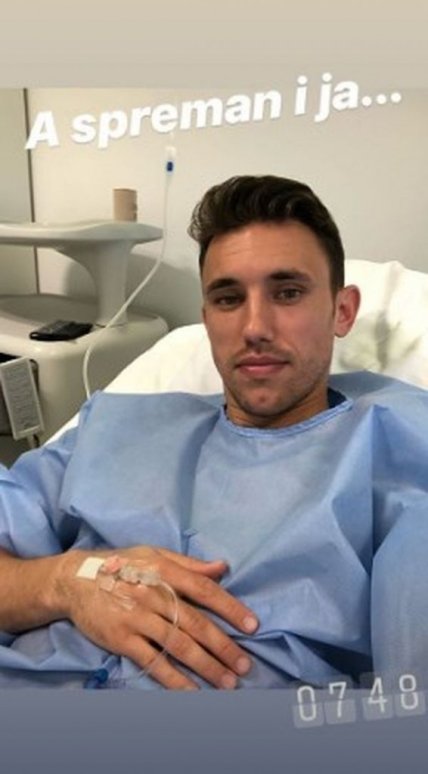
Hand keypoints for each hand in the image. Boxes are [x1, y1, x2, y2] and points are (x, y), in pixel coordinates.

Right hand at [57, 546, 258, 689]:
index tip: (252, 626)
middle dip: (223, 647)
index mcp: (166, 571)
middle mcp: (154, 595)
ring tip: (227, 683)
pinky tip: (193, 692)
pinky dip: (175, 680)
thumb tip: (223, 568)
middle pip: (195, 624)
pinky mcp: (122, 640)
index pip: (205, 590)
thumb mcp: (154, 554)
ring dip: (206, 667)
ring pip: (178, 646)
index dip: (231, 608)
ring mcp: (138, 618)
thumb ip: (190, 564)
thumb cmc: (122, 565)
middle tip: (245, 666)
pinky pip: (153, 663)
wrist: (75, 580)